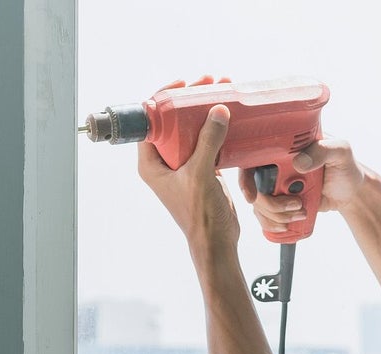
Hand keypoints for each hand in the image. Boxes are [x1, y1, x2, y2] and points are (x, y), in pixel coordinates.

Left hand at [137, 76, 239, 251]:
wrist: (217, 241)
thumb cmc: (199, 215)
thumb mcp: (200, 175)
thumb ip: (208, 142)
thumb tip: (217, 111)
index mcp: (151, 163)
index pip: (150, 121)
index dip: (164, 98)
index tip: (182, 84)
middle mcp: (164, 161)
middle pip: (173, 121)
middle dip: (190, 100)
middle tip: (208, 84)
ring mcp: (184, 165)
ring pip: (192, 129)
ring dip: (206, 112)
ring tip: (222, 92)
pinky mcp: (203, 169)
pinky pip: (208, 142)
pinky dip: (217, 128)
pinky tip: (229, 116)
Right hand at [239, 137, 365, 235]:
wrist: (351, 191)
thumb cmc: (345, 166)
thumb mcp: (340, 151)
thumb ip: (322, 151)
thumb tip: (298, 162)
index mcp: (283, 147)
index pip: (252, 158)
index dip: (246, 179)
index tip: (253, 196)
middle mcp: (275, 165)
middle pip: (253, 187)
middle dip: (269, 204)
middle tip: (296, 205)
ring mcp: (276, 186)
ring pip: (258, 204)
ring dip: (274, 216)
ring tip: (300, 214)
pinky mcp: (280, 203)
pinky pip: (265, 216)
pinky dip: (273, 223)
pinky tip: (287, 224)